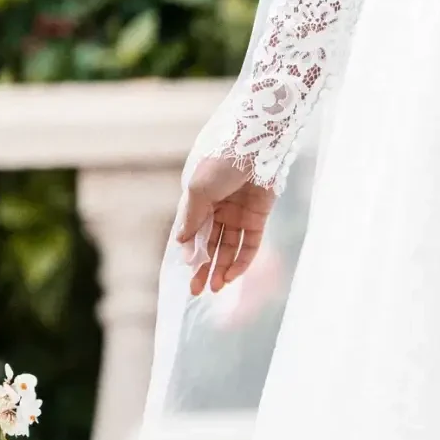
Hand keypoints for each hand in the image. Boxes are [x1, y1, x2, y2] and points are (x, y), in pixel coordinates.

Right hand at [177, 157, 276, 295]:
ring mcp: (240, 215)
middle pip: (210, 245)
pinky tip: (232, 275)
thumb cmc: (222, 164)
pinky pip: (250, 244)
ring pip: (229, 248)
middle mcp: (219, 210)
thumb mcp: (199, 190)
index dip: (191, 254)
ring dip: (222, 268)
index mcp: (201, 201)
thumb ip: (192, 217)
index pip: (193, 234)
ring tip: (215, 288)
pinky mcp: (259, 218)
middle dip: (203, 268)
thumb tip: (181, 242)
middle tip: (196, 291)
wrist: (256, 148)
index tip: (188, 271)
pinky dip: (242, 260)